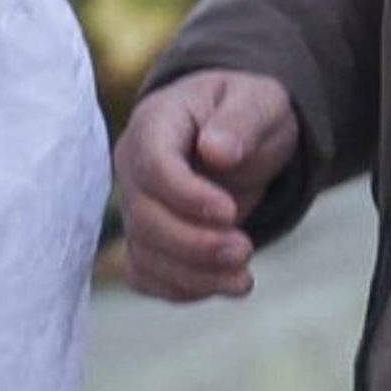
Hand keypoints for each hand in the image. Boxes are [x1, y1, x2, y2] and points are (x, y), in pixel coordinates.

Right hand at [112, 69, 300, 301]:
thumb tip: (217, 151)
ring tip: (244, 279)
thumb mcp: (256, 101)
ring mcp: (137, 206)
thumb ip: (240, 121)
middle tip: (245, 250)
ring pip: (145, 253)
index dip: (185, 195)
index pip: (152, 164)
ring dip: (194, 275)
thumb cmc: (243, 112)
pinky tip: (223, 285)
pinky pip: (148, 274)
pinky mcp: (147, 239)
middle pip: (144, 217)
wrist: (236, 136)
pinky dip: (182, 289)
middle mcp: (134, 168)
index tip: (230, 212)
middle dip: (194, 243)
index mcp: (155, 124)